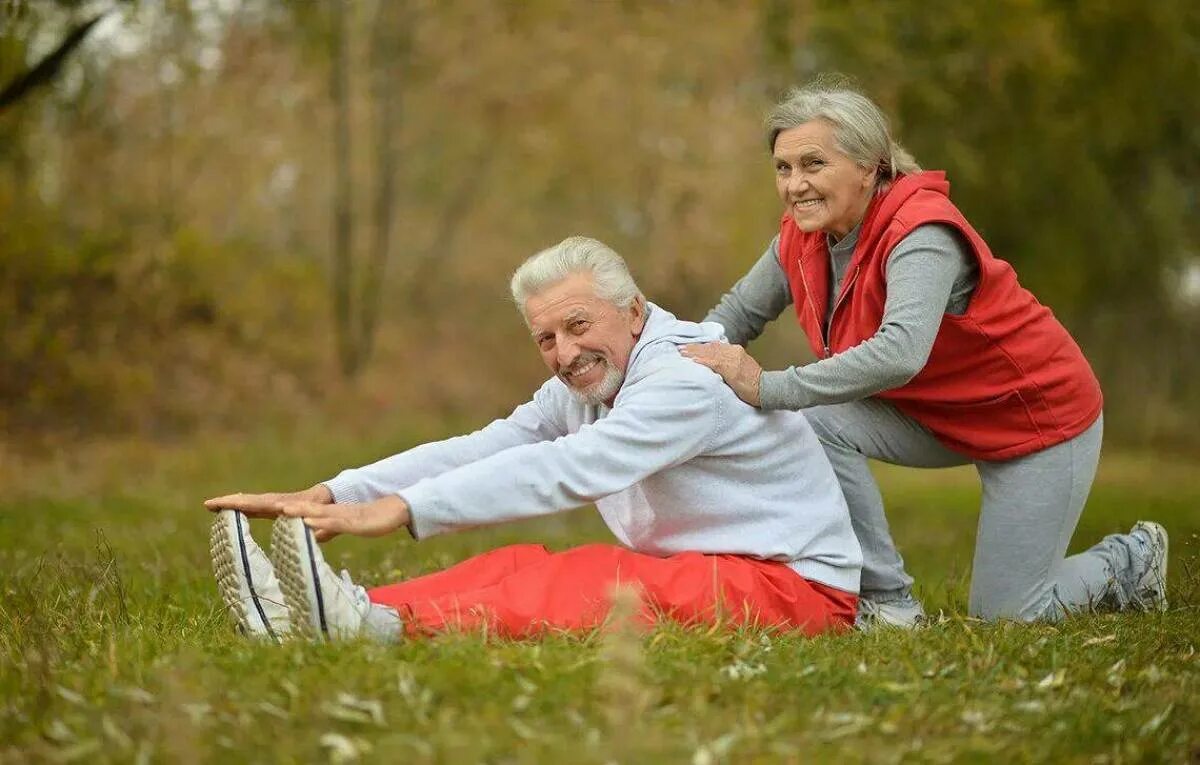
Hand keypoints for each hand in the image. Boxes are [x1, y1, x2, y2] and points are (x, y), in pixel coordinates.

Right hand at [204, 484, 333, 518]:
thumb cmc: (326, 512)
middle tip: (208, 504)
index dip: (243, 505)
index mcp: (286, 506)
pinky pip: (252, 505)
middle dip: (229, 502)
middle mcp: (276, 502)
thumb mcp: (323, 522)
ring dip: (230, 503)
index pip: (261, 505)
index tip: (229, 505)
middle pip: (249, 501)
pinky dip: (239, 505)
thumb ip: (319, 529)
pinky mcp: (271, 506)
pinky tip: (227, 508)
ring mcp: (272, 503)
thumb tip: (314, 533)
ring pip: (248, 501)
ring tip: (211, 505)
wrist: (328, 497)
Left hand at [279, 496, 409, 542]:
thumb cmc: (371, 519)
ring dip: (300, 511)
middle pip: (306, 508)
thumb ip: (328, 530)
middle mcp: (333, 512)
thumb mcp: (345, 527)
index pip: (303, 511)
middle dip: (287, 507)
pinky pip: (335, 522)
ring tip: (283, 510)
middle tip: (267, 505)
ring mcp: (343, 516)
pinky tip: (309, 521)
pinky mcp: (354, 522)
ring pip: (318, 513)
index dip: (285, 509)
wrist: (395, 510)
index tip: (265, 507)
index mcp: (330, 513)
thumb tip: (312, 536)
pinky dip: (320, 521)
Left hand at [679, 342, 763, 406]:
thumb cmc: (754, 383)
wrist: (766, 388)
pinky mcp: (730, 369)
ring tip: (682, 352)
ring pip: (709, 353)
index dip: (701, 346)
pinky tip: (693, 360)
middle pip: (710, 348)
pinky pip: (713, 363)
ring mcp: (732, 359)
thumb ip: (730, 363)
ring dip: (694, 353)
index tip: (690, 347)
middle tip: (681, 348)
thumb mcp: (741, 368)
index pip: (715, 346)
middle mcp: (733, 352)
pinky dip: (702, 361)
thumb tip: (716, 365)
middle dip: (694, 348)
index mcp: (736, 351)